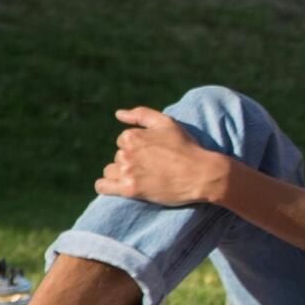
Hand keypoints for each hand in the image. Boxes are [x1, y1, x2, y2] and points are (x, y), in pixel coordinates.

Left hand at [95, 107, 227, 206]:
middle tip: (152, 167)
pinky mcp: (130, 190)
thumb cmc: (186, 147)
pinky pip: (103, 186)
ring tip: (142, 178)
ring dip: (122, 174)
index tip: (153, 155)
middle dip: (131, 161)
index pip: (123, 141)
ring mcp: (127, 172)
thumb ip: (140, 115)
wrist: (201, 175)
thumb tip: (117, 114)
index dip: (138, 148)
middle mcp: (126, 153)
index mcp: (132, 136)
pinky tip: (120, 186)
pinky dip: (107, 186)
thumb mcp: (167, 123)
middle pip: (118, 157)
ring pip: (111, 171)